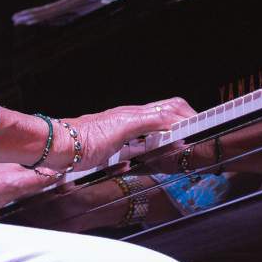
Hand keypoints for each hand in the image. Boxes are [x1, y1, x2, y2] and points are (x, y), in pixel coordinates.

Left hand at [55, 98, 196, 170]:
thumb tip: (175, 120)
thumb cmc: (83, 139)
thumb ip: (150, 121)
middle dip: (184, 121)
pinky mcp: (112, 144)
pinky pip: (139, 142)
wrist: (57, 147)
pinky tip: (153, 154)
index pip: (171, 108)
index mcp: (135, 114)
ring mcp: (121, 130)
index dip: (189, 116)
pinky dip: (153, 145)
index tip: (204, 126)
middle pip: (165, 114)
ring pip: (154, 127)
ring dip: (171, 132)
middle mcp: (130, 119)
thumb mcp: (123, 128)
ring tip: (182, 143)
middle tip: (198, 133)